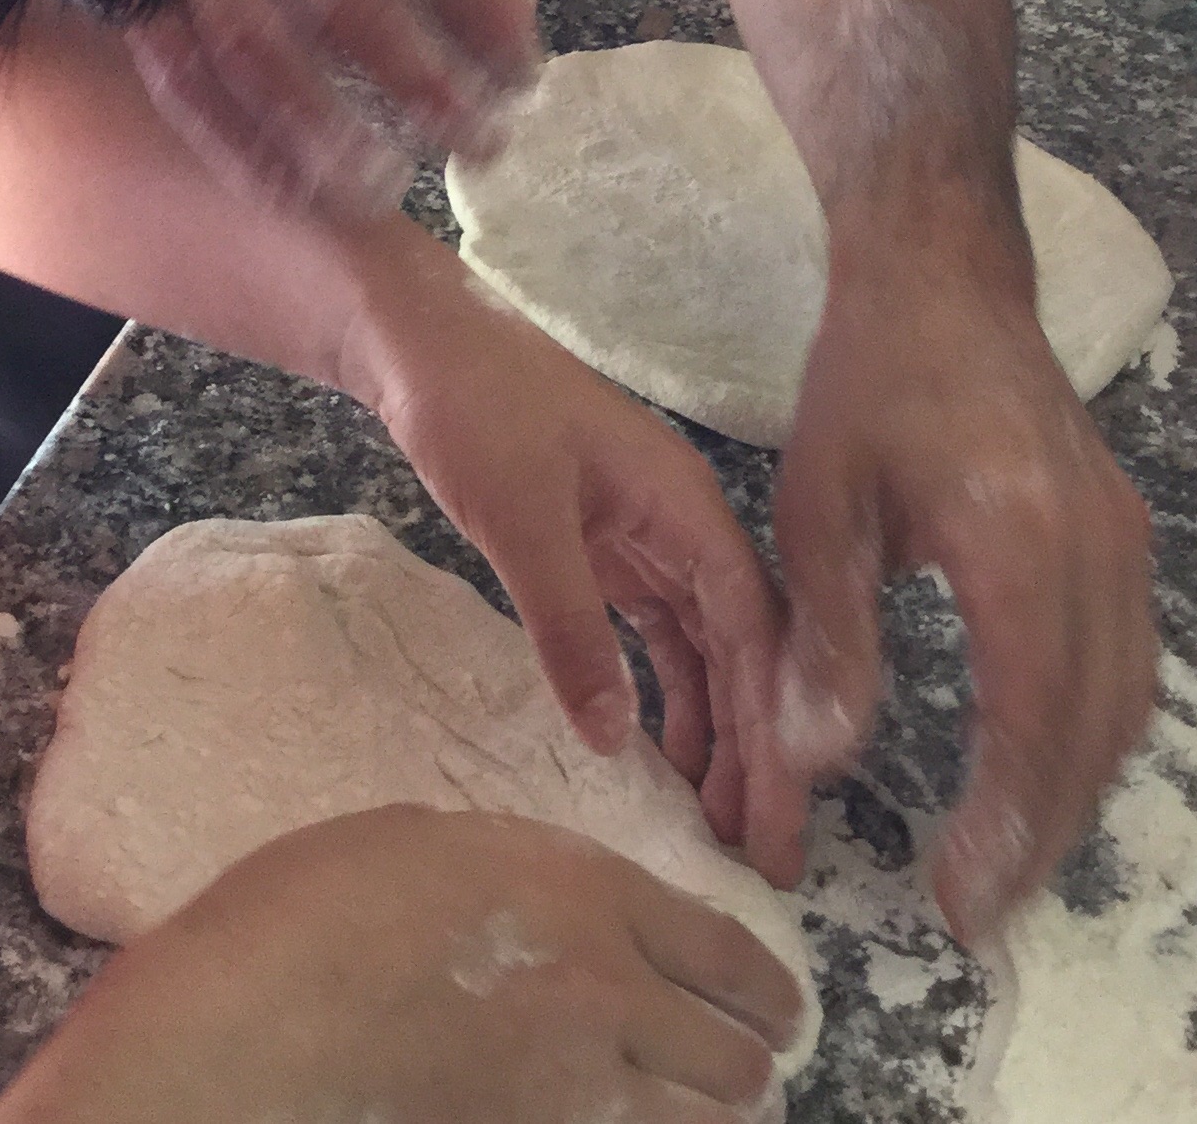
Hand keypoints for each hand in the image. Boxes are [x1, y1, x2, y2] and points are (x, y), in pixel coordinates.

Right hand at [0, 806, 800, 1123]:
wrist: (255, 1025)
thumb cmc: (317, 910)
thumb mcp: (437, 846)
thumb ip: (525, 881)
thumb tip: (560, 914)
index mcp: (587, 892)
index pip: (724, 949)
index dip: (768, 989)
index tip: (782, 1011)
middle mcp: (606, 992)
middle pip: (736, 1057)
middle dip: (748, 1067)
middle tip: (744, 1074)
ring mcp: (576, 1089)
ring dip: (710, 1122)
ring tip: (706, 1118)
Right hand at [124, 0, 541, 215]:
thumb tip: (510, 11)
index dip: (478, 11)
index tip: (523, 75)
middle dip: (419, 83)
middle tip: (479, 143)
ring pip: (253, 47)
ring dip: (324, 133)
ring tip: (384, 189)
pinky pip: (179, 74)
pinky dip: (234, 142)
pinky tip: (290, 191)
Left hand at [347, 233, 809, 887]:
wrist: (420, 343)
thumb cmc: (478, 410)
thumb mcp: (522, 521)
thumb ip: (570, 628)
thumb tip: (615, 741)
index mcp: (686, 506)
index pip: (756, 633)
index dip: (773, 728)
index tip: (775, 815)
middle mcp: (683, 525)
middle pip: (745, 649)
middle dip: (757, 749)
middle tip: (760, 853)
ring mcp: (647, 538)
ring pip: (705, 650)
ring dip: (717, 732)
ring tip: (715, 826)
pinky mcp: (605, 551)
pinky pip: (657, 637)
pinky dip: (667, 698)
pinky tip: (662, 759)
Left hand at [768, 204, 1153, 943]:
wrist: (946, 275)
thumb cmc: (870, 379)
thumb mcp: (820, 501)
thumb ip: (826, 634)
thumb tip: (815, 761)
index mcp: (1019, 543)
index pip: (1033, 716)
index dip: (1007, 821)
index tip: (964, 902)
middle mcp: (1097, 550)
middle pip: (1096, 728)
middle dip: (1046, 831)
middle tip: (983, 911)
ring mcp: (1124, 539)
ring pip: (1127, 701)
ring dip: (1076, 789)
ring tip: (1009, 861)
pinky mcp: (1125, 531)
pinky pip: (1131, 659)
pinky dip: (1094, 731)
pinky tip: (1043, 766)